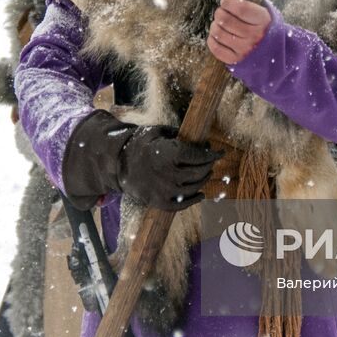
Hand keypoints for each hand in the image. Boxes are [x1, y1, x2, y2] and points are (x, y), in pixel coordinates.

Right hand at [60, 110, 218, 211]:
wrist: (117, 164)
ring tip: (206, 173)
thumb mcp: (157, 132)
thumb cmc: (140, 144)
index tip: (220, 153)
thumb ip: (178, 135)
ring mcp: (164, 191)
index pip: (198, 155)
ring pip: (194, 187)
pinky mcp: (160, 203)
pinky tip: (201, 194)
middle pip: (198, 171)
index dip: (211, 154)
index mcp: (167, 154)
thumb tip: (201, 141)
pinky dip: (195, 199)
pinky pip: (183, 204)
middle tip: (211, 161)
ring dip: (203, 180)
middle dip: (208, 165)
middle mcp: (167, 174)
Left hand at [207, 0, 271, 64]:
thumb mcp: (259, 7)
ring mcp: (245, 49)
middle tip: (221, 12)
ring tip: (220, 24)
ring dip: (215, 26)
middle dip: (219, 13)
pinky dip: (212, 40)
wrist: (274, 51)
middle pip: (226, 20)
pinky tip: (216, 35)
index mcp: (263, 19)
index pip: (240, 8)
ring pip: (219, 33)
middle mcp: (255, 35)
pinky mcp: (236, 60)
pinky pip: (216, 49)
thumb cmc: (262, 24)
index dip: (228, 2)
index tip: (225, 1)